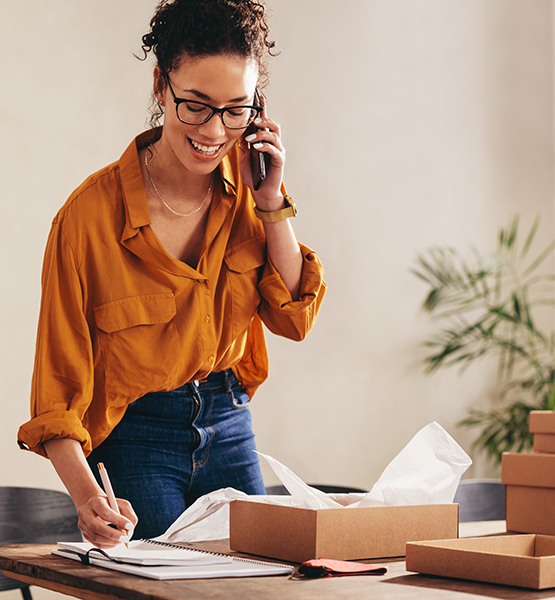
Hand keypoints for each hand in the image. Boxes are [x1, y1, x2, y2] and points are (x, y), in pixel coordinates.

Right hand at [76, 494, 136, 547]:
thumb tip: (129, 529)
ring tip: (122, 540)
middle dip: (113, 534)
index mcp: (96, 502)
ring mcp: (83, 524)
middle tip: (125, 538)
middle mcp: (86, 513)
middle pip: (96, 527)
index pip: (105, 512)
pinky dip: (107, 545)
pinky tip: (115, 542)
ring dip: (111, 541)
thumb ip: (128, 514)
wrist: (94, 505)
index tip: (129, 526)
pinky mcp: (84, 534)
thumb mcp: (121, 503)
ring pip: (95, 537)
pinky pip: (95, 543)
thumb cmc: (109, 504)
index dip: (118, 520)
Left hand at [239, 94, 285, 210]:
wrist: (260, 191)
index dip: (262, 109)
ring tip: (250, 139)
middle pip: (273, 124)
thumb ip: (243, 144)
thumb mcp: (244, 157)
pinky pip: (274, 149)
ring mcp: (278, 151)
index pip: (264, 122)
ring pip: (274, 135)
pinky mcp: (279, 161)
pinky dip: (265, 146)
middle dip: (264, 120)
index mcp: (265, 140)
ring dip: (261, 133)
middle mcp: (274, 143)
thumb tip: (239, 131)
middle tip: (253, 121)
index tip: (258, 97)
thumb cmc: (253, 174)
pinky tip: (256, 147)